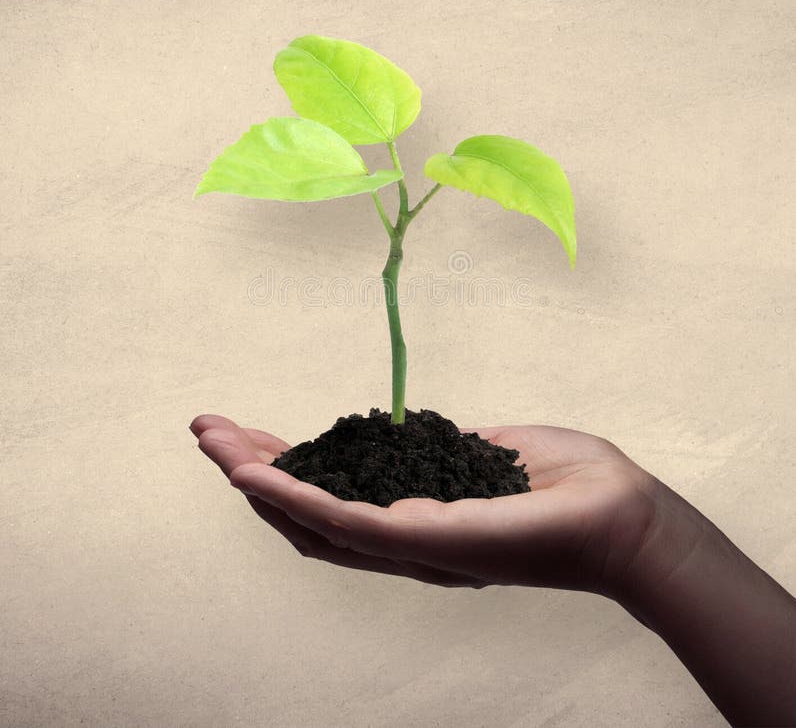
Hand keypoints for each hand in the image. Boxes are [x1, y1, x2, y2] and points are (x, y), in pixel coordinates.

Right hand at [190, 414, 658, 595]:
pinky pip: (346, 524)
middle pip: (307, 513)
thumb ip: (439, 451)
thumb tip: (411, 434)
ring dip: (257, 480)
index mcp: (415, 516)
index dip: (283, 466)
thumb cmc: (567, 484)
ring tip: (213, 446)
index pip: (332, 497)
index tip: (245, 432)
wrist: (621, 517)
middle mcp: (402, 540)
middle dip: (252, 469)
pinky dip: (294, 499)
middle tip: (204, 431)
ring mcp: (411, 545)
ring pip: (312, 520)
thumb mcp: (486, 453)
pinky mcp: (425, 542)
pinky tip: (256, 475)